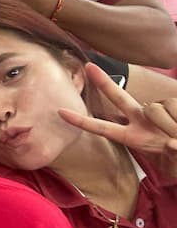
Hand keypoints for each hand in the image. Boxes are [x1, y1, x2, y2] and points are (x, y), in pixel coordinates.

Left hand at [58, 63, 176, 176]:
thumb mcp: (172, 162)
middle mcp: (140, 120)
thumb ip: (172, 154)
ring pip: (154, 108)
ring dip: (171, 124)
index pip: (103, 128)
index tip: (60, 112)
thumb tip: (172, 144)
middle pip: (119, 97)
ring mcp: (155, 111)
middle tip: (89, 65)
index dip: (82, 122)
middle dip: (103, 82)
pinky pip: (173, 107)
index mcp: (133, 137)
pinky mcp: (171, 102)